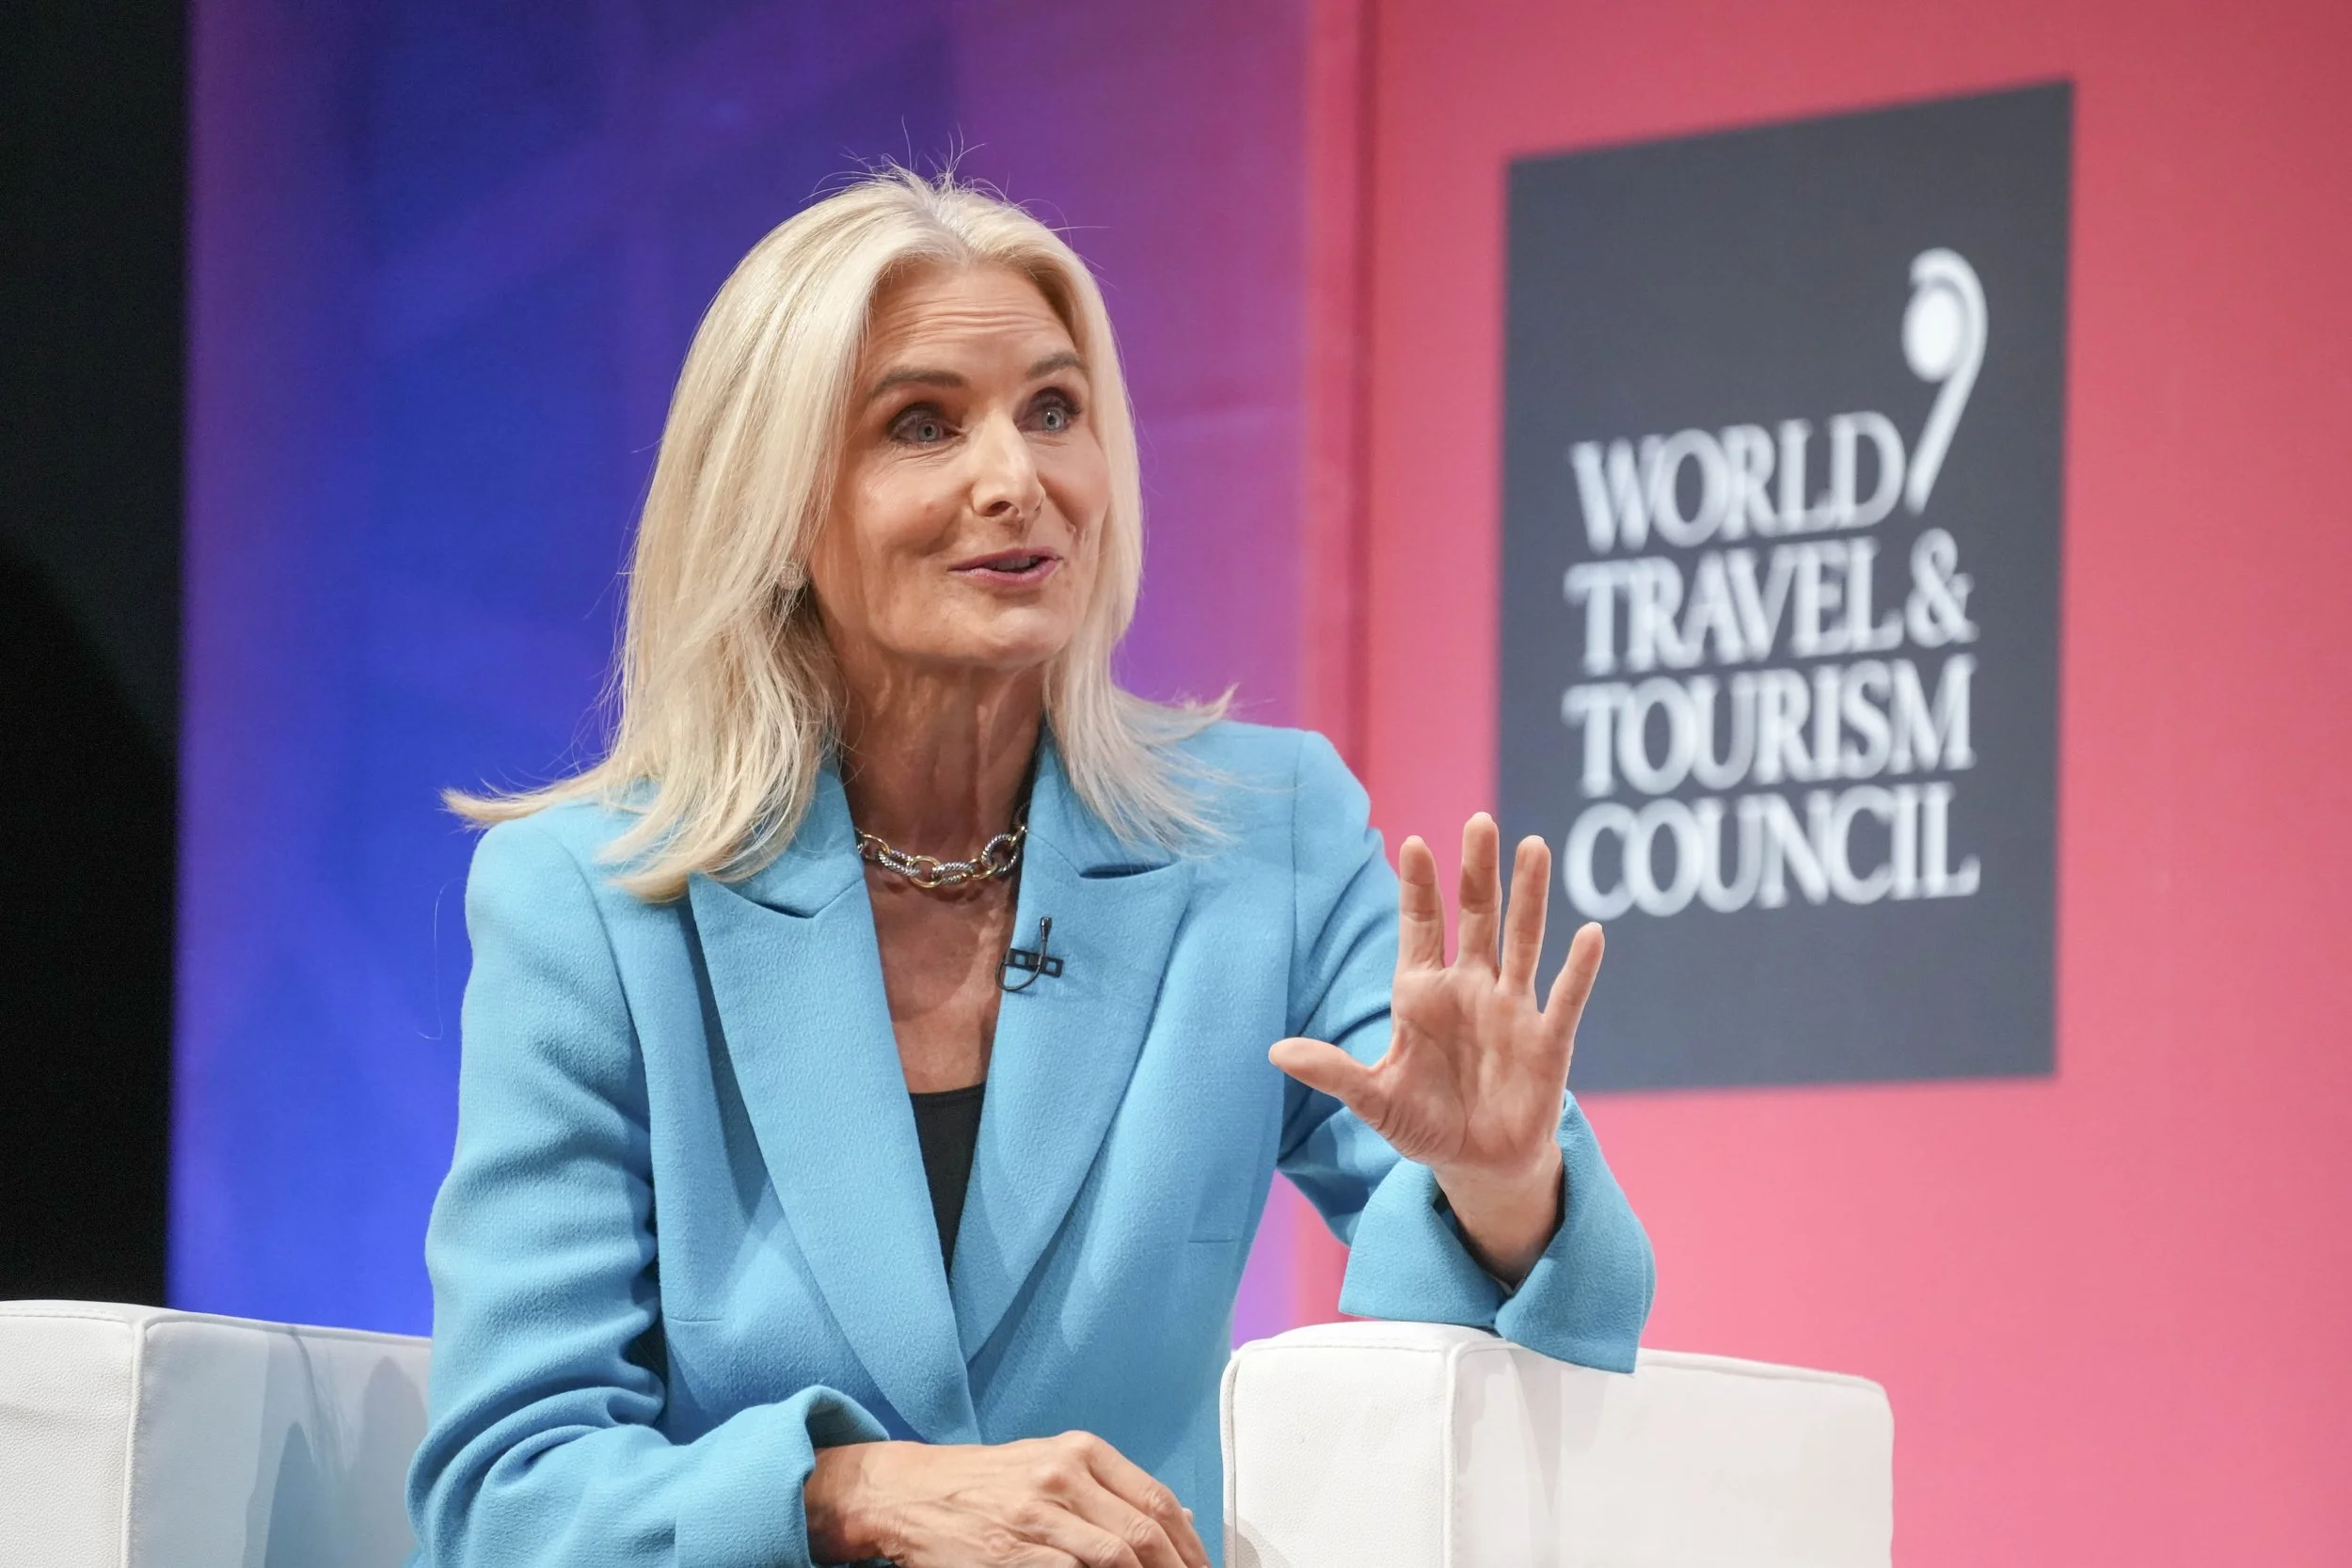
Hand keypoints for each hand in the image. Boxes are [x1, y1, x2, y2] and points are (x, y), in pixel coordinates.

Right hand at [805, 1430, 1209, 1567]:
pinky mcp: (1013, 1553)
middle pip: (1144, 1534)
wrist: (909, 1493)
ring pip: (1117, 1558)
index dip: (1189, 1546)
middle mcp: (1063, 1477)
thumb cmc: (985, 1483)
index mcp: (1080, 1451)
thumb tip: (1178, 1518)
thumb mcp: (1051, 1464)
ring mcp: (1038, 1516)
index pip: (1156, 1502)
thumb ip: (1111, 1488)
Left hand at [1270, 814, 1602, 1280]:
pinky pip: (1565, 997)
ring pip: (1522, 942)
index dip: (1418, 888)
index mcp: (1422, 994)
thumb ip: (1333, 1072)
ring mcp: (1511, 1009)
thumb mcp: (1373, 1099)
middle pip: (1477, 917)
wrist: (1478, 1165)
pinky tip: (1591, 932)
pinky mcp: (1546, 1041)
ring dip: (1529, 898)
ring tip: (1534, 848)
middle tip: (1481, 822)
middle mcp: (1469, 989)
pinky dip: (1579, 969)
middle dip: (1477, 872)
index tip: (1413, 843)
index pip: (1419, 927)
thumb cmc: (1423, 1125)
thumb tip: (1275, 1051)